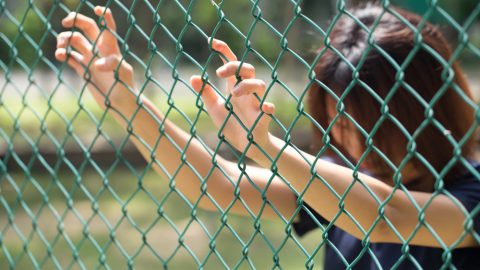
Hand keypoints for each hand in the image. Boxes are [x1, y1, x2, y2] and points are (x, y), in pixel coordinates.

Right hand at [55, 6, 133, 104]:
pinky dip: (63, 55)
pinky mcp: (83, 70)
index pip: (108, 27)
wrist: (120, 104)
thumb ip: (112, 64)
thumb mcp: (122, 73)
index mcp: (111, 48)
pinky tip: (61, 56)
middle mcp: (100, 50)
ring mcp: (90, 59)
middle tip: (65, 21)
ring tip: (61, 48)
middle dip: (75, 21)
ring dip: (64, 39)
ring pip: (74, 41)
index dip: (104, 17)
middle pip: (86, 28)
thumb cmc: (126, 87)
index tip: (98, 9)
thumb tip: (96, 64)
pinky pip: (70, 58)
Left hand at [190, 39, 275, 156]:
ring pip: (259, 84)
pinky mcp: (263, 117)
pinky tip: (264, 108)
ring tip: (232, 95)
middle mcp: (246, 91)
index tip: (212, 42)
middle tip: (218, 72)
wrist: (245, 146)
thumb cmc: (231, 124)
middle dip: (235, 66)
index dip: (223, 50)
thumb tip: (193, 77)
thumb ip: (206, 93)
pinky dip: (267, 107)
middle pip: (247, 69)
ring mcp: (256, 103)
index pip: (231, 63)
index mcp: (233, 86)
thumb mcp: (215, 108)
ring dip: (246, 85)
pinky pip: (269, 108)